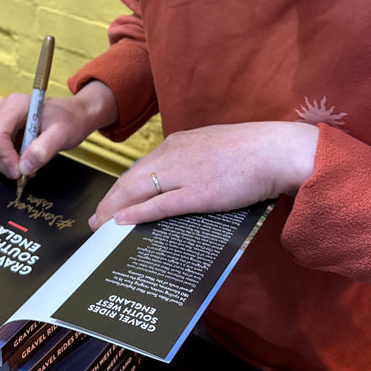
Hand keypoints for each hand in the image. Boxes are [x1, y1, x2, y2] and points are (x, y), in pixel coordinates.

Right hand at [0, 81, 118, 179]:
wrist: (75, 115)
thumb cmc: (71, 119)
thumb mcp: (63, 134)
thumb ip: (44, 149)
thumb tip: (24, 167)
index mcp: (16, 105)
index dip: (5, 156)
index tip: (19, 171)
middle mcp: (4, 110)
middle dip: (6, 163)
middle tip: (27, 173)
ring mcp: (3, 121)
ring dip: (8, 165)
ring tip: (31, 166)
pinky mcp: (5, 131)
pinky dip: (9, 162)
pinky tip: (27, 161)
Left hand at [88, 121, 318, 228]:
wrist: (275, 150)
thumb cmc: (251, 152)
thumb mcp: (213, 148)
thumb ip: (193, 160)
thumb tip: (181, 180)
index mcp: (178, 144)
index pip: (140, 167)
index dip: (121, 186)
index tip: (110, 200)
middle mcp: (174, 155)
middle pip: (131, 179)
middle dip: (110, 200)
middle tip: (95, 220)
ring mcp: (184, 173)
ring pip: (138, 191)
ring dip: (115, 209)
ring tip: (101, 226)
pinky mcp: (197, 192)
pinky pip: (159, 204)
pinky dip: (137, 214)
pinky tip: (122, 222)